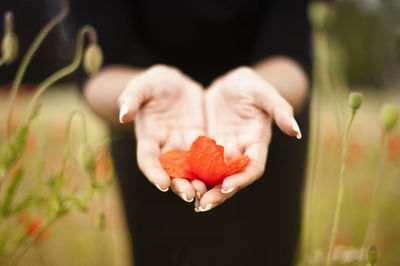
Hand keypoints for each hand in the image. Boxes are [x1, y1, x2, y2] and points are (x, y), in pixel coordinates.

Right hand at [118, 65, 206, 201]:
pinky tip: (222, 177)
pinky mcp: (199, 142)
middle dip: (179, 184)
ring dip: (196, 183)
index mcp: (148, 136)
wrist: (176, 83)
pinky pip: (205, 159)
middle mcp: (165, 147)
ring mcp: (183, 146)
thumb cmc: (155, 83)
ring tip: (207, 193)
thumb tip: (123, 115)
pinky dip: (211, 170)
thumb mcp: (143, 85)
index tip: (163, 184)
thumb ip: (132, 98)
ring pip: (189, 170)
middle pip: (170, 171)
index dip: (153, 172)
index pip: (148, 159)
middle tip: (190, 195)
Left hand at [197, 66, 300, 211]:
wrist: (230, 84)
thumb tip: (296, 131)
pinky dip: (190, 174)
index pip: (253, 167)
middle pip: (231, 178)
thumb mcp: (264, 92)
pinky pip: (197, 163)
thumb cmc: (250, 85)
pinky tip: (176, 180)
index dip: (242, 178)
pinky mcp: (205, 146)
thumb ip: (279, 109)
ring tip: (188, 198)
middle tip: (203, 204)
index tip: (226, 186)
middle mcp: (239, 151)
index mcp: (256, 142)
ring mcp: (221, 151)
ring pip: (213, 175)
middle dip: (219, 192)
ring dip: (203, 188)